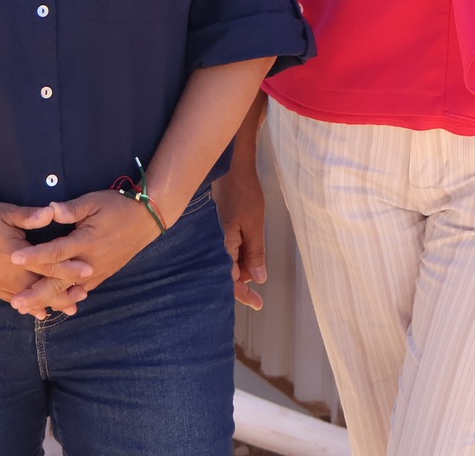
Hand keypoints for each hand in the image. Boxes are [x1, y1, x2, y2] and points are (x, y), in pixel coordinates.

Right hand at [0, 202, 86, 315]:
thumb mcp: (6, 213)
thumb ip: (30, 216)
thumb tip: (52, 212)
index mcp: (16, 255)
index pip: (48, 264)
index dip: (69, 268)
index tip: (88, 271)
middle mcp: (9, 274)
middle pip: (41, 287)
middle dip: (63, 293)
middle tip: (83, 296)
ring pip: (29, 298)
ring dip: (50, 302)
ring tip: (69, 308)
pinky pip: (13, 300)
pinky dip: (29, 306)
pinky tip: (40, 312)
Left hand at [7, 191, 162, 315]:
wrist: (147, 220)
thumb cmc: (118, 206)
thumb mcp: (94, 201)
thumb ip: (70, 209)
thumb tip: (49, 210)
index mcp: (86, 241)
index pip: (56, 251)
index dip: (34, 256)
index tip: (14, 259)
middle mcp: (90, 262)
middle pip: (60, 282)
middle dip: (37, 294)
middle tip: (15, 302)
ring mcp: (97, 272)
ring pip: (69, 292)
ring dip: (48, 301)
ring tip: (28, 309)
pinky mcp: (102, 276)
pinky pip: (81, 292)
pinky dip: (65, 300)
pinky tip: (52, 306)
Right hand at [213, 165, 267, 309]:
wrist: (232, 168)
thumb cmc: (245, 194)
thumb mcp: (255, 225)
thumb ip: (255, 253)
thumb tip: (258, 279)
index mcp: (221, 246)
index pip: (230, 280)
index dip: (244, 295)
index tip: (258, 304)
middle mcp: (214, 245)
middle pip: (228, 274)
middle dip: (244, 280)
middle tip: (260, 282)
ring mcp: (215, 237)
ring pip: (228, 262)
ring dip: (242, 266)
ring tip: (257, 261)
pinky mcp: (218, 230)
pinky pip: (227, 250)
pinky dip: (238, 255)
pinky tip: (248, 252)